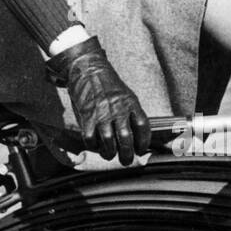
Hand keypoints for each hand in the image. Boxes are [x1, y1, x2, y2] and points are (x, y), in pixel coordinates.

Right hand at [46, 37, 150, 164]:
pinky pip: (90, 139)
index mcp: (131, 104)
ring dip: (110, 153)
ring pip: (108, 142)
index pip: (142, 127)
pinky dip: (94, 146)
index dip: (144, 142)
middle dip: (127, 155)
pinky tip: (96, 145)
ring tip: (110, 155)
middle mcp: (117, 110)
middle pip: (126, 139)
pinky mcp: (86, 117)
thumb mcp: (126, 95)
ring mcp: (101, 114)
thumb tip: (137, 135)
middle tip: (126, 161)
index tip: (141, 149)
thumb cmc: (108, 85)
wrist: (88, 70)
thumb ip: (132, 113)